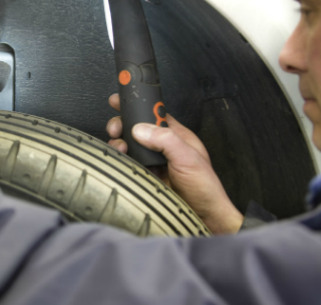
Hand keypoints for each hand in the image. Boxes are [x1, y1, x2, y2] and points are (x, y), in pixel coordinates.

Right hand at [106, 94, 242, 233]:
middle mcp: (163, 147)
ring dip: (120, 144)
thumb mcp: (188, 157)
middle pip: (136, 128)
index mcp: (176, 136)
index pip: (153, 114)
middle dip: (122, 126)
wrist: (203, 218)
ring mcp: (152, 162)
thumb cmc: (205, 188)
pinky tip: (121, 161)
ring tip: (119, 148)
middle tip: (115, 130)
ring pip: (130, 146)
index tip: (119, 102)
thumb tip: (141, 128)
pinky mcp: (145, 176)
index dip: (137, 106)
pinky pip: (128, 163)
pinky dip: (121, 160)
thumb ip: (166, 139)